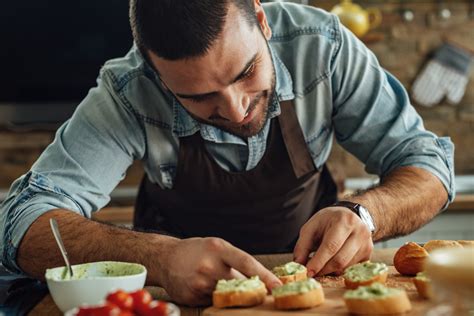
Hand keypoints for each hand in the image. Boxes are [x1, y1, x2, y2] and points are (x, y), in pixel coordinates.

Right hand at [157, 237, 281, 305]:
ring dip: (228, 292)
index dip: (265, 276)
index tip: (278, 286)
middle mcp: (209, 266)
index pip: (248, 263)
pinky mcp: (192, 297)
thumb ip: (236, 260)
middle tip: (255, 290)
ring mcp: (200, 283)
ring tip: (216, 280)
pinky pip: (212, 302)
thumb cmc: (196, 251)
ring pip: (226, 294)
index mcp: (219, 249)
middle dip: (249, 288)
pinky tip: (204, 286)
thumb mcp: (217, 247)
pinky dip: (213, 297)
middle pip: (239, 283)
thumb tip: (261, 279)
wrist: (165, 258)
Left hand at [293, 207, 372, 276]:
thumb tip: (299, 264)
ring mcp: (367, 244)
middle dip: (323, 269)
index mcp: (344, 221)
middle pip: (340, 260)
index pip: (331, 246)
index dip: (319, 261)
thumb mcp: (312, 226)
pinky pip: (351, 268)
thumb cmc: (328, 221)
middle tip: (312, 273)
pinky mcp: (368, 254)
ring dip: (330, 270)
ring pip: (346, 267)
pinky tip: (332, 262)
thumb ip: (303, 245)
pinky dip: (338, 269)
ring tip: (320, 265)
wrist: (352, 215)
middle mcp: (359, 232)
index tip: (308, 272)